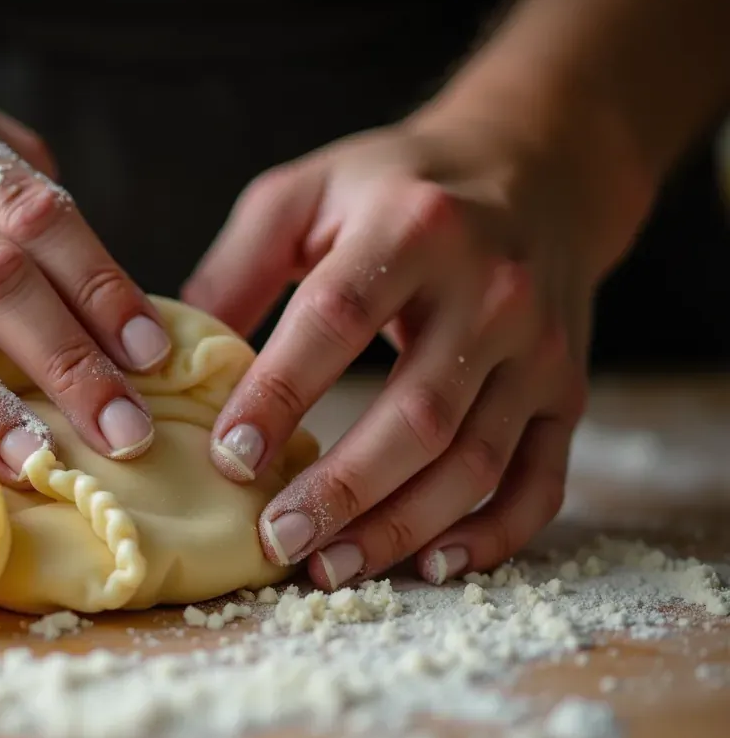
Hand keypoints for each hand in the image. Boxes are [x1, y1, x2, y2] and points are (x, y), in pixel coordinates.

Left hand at [183, 112, 650, 588]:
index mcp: (412, 228)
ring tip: (329, 566)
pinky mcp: (567, 391)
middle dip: (341, 489)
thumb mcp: (305, 193)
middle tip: (274, 538)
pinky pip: (539, 481)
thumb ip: (237, 269)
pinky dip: (491, 535)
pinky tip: (431, 565)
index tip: (227, 458)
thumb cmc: (396, 187)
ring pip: (474, 461)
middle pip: (417, 414)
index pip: (338, 320)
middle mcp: (490, 290)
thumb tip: (171, 362)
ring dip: (400, 527)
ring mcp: (539, 347)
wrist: (533, 170)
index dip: (279, 395)